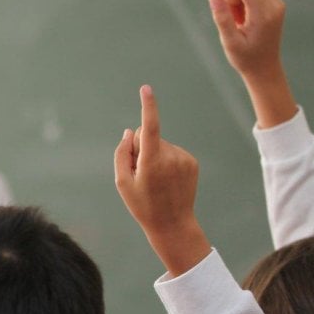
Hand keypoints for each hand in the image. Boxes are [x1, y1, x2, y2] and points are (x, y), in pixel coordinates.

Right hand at [114, 85, 210, 275]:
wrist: (173, 224)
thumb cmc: (142, 205)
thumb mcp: (122, 183)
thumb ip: (122, 154)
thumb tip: (129, 132)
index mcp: (151, 162)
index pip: (149, 127)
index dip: (147, 106)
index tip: (146, 89)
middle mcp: (170, 156)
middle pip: (148, 137)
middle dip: (141, 149)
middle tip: (141, 175)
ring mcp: (183, 158)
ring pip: (160, 144)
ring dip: (154, 157)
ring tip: (156, 182)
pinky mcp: (191, 162)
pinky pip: (172, 152)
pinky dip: (166, 161)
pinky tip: (167, 181)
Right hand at [210, 0, 297, 126]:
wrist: (264, 68)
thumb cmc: (245, 58)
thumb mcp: (229, 41)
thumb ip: (222, 18)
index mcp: (264, 16)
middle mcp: (274, 7)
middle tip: (231, 19)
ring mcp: (277, 5)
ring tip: (238, 22)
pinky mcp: (276, 5)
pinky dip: (245, 0)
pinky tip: (244, 18)